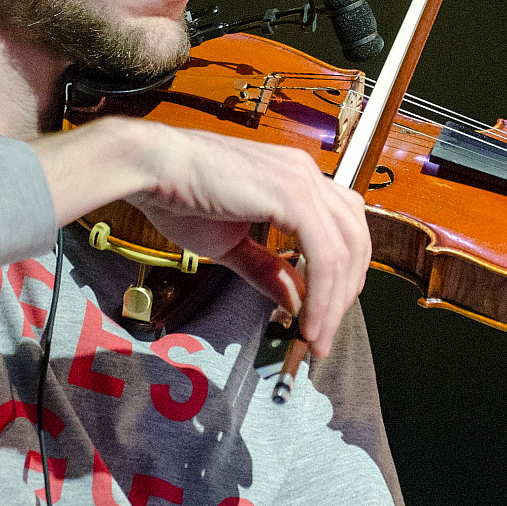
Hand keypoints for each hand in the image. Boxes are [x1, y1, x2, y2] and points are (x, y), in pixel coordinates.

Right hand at [32, 118, 369, 355]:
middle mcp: (307, 174)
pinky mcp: (293, 195)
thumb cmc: (180, 197)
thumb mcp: (232, 245)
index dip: (340, 277)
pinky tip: (306, 320)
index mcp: (297, 179)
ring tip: (315, 336)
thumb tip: (296, 302)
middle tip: (324, 333)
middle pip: (355, 239)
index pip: (342, 229)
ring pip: (344, 251)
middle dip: (345, 294)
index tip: (322, 316)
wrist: (151, 169)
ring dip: (334, 301)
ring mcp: (303, 180)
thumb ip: (268, 271)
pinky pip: (324, 255)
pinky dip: (321, 294)